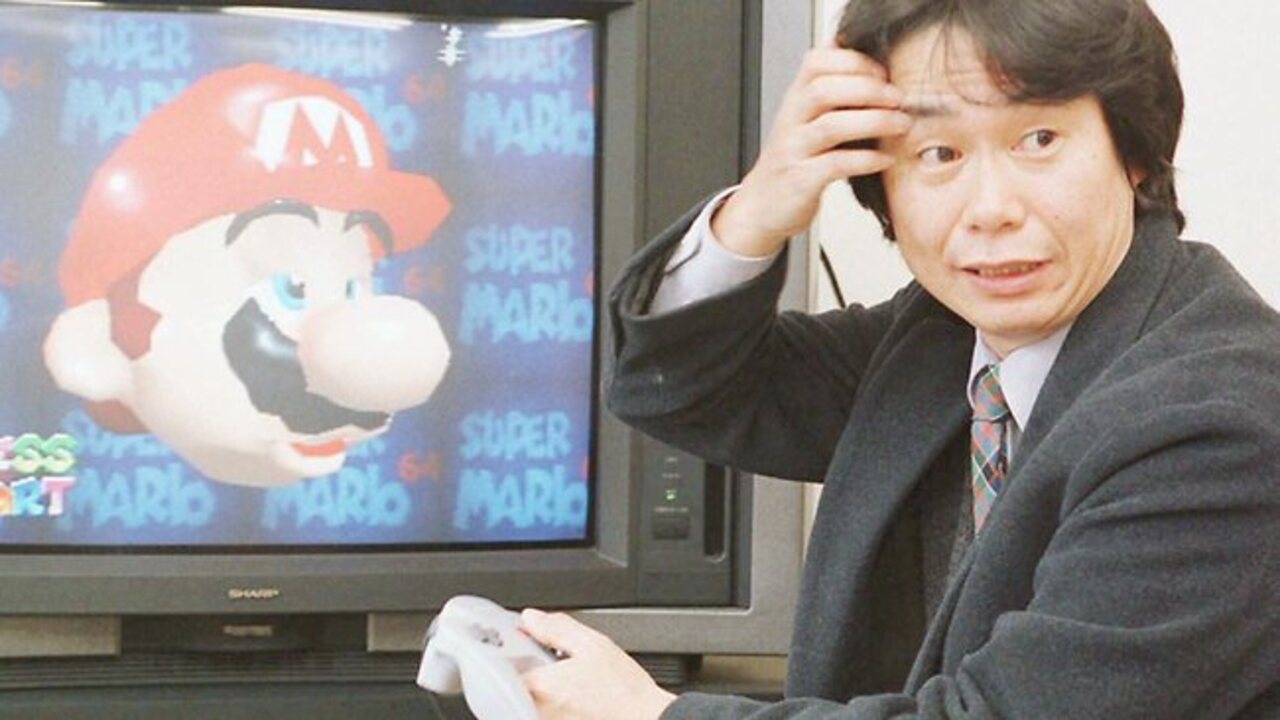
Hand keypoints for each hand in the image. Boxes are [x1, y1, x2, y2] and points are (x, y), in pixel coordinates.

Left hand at [520, 608, 676, 719]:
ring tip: (574, 678)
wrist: (646, 718)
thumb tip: (531, 619)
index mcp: (540, 686)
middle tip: (558, 660)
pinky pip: (545, 709)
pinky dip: (556, 699)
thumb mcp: (592, 644)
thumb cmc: (623, 688)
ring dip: (545, 684)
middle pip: (518, 681)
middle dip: (532, 666)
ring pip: (531, 697)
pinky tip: (578, 693)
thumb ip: (556, 628)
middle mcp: (538, 709)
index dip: (517, 649)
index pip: (507, 664)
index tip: (529, 642)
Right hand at [714, 45, 910, 256]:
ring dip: (874, 121)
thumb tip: (875, 69)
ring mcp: (794, 150)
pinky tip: (886, 159)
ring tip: (902, 125)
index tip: (885, 72)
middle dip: (869, 88)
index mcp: (795, 100)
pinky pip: (835, 164)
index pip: (817, 61)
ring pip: (831, 126)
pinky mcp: (801, 180)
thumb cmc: (794, 163)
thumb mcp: (808, 121)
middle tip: (900, 98)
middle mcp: (791, 120)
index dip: (854, 61)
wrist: (762, 207)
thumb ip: (833, 95)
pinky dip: (866, 159)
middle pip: (823, 89)